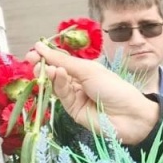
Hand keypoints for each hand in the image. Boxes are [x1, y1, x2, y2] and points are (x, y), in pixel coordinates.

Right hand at [28, 42, 158, 144]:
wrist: (130, 116)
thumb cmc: (115, 88)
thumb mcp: (90, 70)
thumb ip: (65, 61)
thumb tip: (40, 47)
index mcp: (86, 71)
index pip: (63, 62)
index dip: (49, 56)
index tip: (35, 50)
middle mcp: (80, 83)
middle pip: (56, 73)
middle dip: (44, 65)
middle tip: (32, 59)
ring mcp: (76, 98)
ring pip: (56, 84)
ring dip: (50, 74)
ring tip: (47, 68)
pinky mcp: (73, 111)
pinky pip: (61, 95)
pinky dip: (58, 84)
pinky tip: (57, 75)